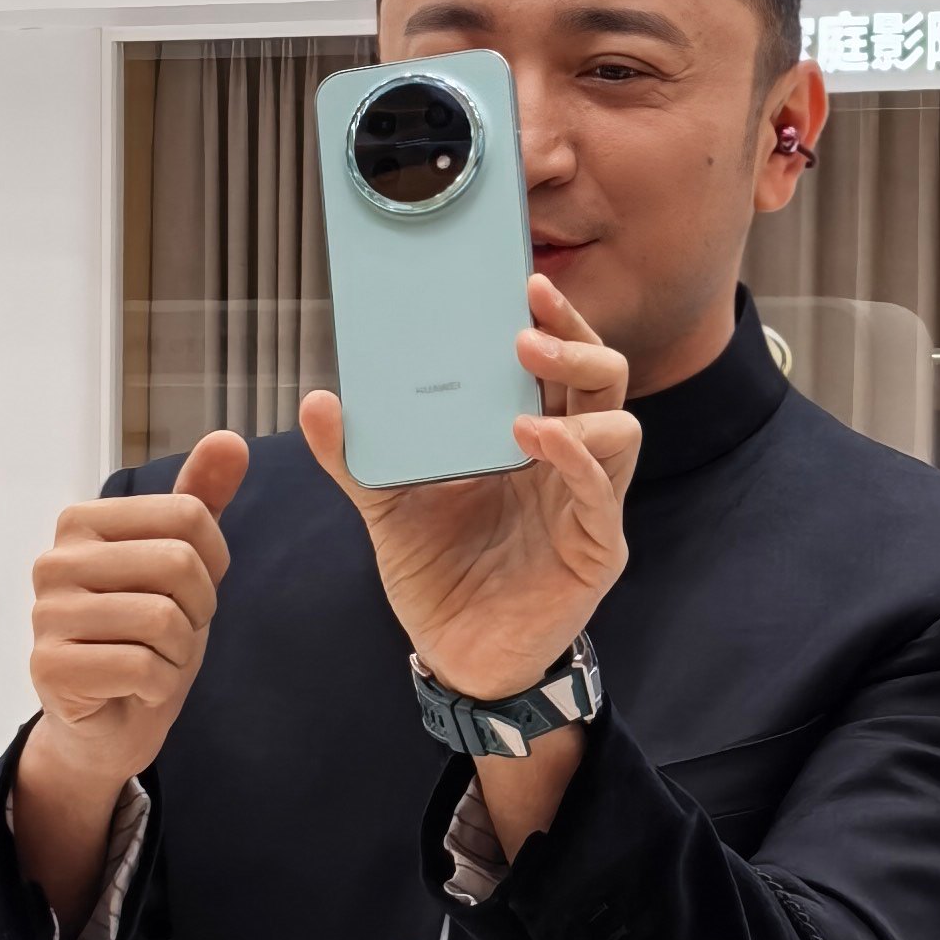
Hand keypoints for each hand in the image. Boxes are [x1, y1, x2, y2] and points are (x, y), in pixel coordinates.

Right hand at [13, 429, 247, 922]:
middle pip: (178, 563)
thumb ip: (201, 500)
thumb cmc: (144, 637)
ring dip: (179, 652)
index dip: (213, 562)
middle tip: (173, 633)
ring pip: (163, 618)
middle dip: (199, 609)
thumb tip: (230, 439)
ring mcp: (46, 614)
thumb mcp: (182, 565)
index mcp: (81, 523)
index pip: (189, 516)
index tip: (189, 592)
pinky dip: (160, 685)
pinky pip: (143, 667)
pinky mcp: (50, 668)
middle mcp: (54, 561)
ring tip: (154, 660)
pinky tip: (137, 689)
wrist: (108, 723)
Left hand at [299, 270, 639, 696]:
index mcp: (530, 436)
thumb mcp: (386, 504)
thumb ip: (355, 456)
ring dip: (579, 401)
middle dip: (572, 343)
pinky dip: (574, 459)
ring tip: (522, 392)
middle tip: (525, 326)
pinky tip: (534, 441)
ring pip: (620, 429)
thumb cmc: (438, 572)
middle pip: (603, 378)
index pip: (560, 362)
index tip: (525, 283)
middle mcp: (569, 461)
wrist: (456, 655)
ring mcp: (588, 504)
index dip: (555, 320)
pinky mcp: (596, 549)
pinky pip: (601, 493)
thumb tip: (318, 400)